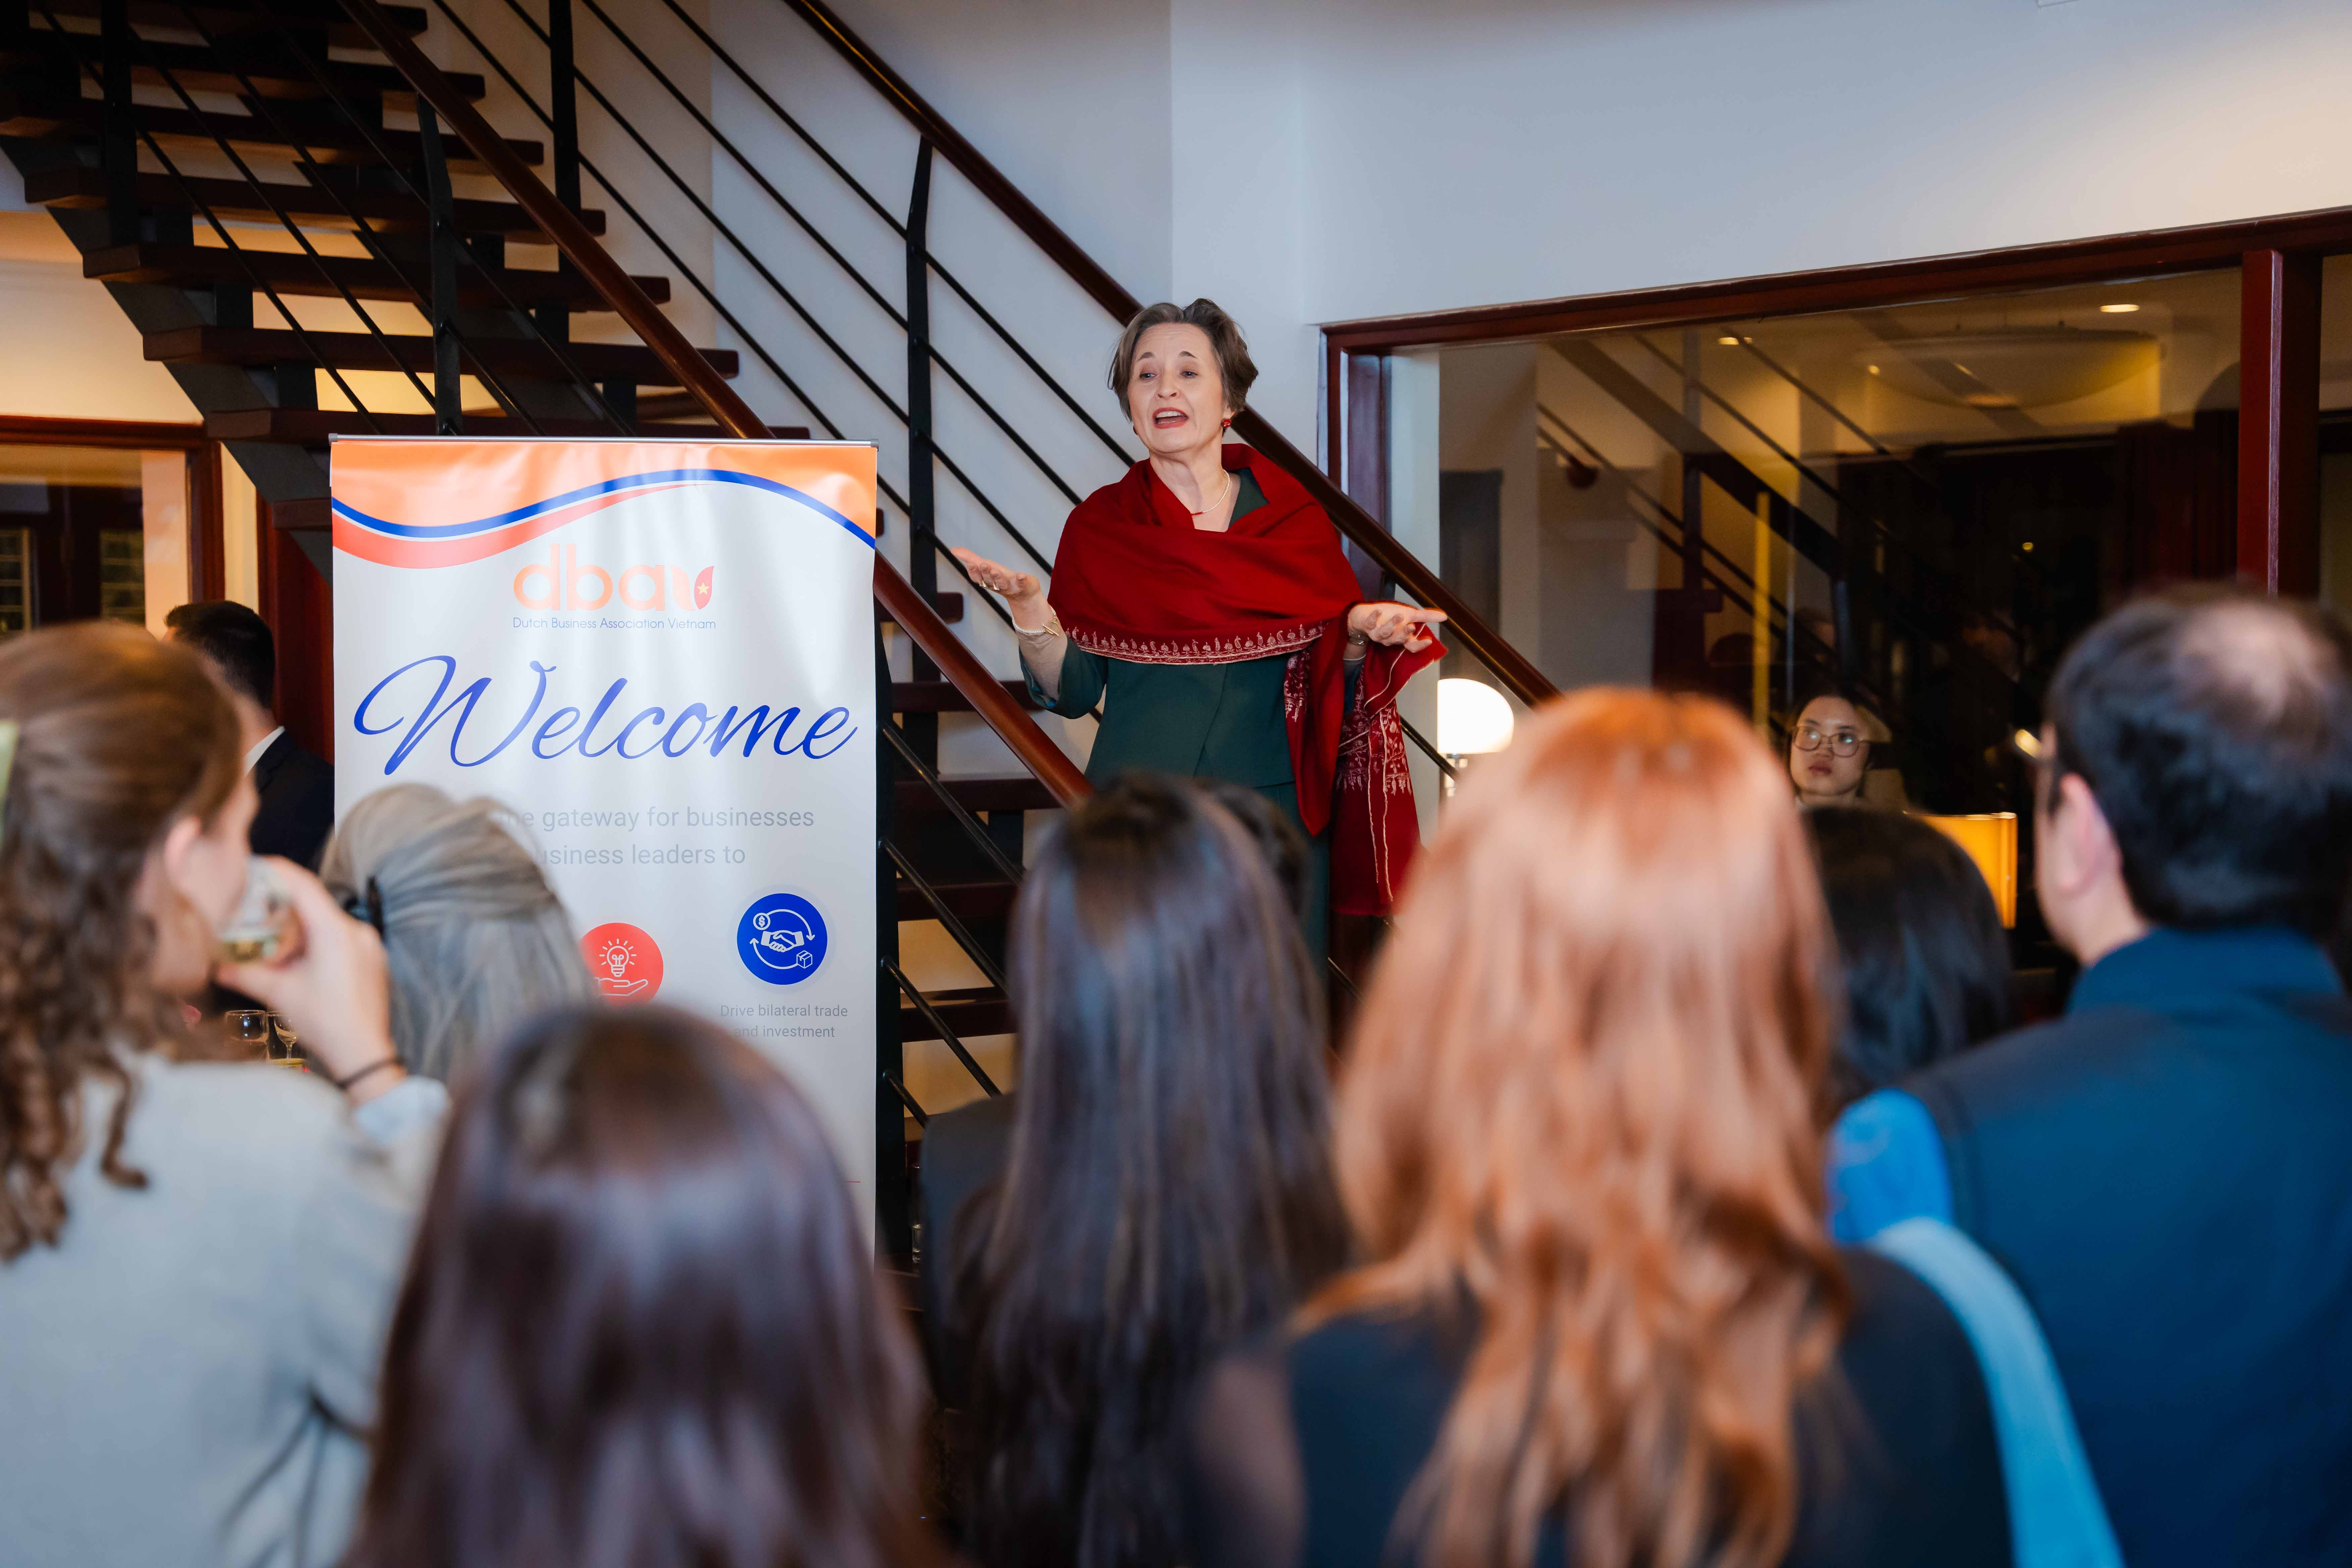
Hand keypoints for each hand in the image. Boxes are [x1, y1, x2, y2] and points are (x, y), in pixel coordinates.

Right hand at [216, 858, 403, 1102]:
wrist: (364, 1053)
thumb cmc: (325, 1021)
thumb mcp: (279, 993)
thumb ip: (244, 974)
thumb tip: (214, 964)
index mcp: (336, 931)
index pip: (304, 885)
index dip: (277, 870)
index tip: (255, 863)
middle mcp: (357, 931)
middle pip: (315, 903)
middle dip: (282, 903)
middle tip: (253, 904)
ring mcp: (368, 945)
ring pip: (327, 922)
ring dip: (298, 925)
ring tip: (270, 935)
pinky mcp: (371, 959)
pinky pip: (340, 938)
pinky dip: (316, 939)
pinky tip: (297, 956)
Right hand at [950, 547, 1045, 618]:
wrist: (1023, 595)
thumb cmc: (1001, 579)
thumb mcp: (986, 567)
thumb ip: (970, 558)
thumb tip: (952, 549)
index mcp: (987, 580)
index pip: (978, 578)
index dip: (974, 572)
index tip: (970, 564)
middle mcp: (997, 585)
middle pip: (989, 580)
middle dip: (986, 573)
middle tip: (984, 565)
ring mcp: (1011, 587)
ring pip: (1003, 583)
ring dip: (999, 577)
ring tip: (996, 570)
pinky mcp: (1024, 585)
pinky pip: (1022, 583)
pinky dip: (1021, 579)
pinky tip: (1021, 574)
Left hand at [1347, 602, 1446, 653]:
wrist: (1366, 614)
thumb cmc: (1390, 615)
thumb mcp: (1410, 614)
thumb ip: (1426, 617)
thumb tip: (1445, 617)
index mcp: (1402, 637)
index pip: (1412, 646)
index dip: (1419, 645)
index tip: (1429, 641)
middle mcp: (1390, 638)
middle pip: (1398, 640)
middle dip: (1405, 634)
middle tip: (1411, 627)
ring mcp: (1378, 633)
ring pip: (1385, 634)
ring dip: (1392, 625)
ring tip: (1400, 615)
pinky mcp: (1368, 625)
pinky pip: (1370, 624)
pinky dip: (1373, 618)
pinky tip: (1377, 611)